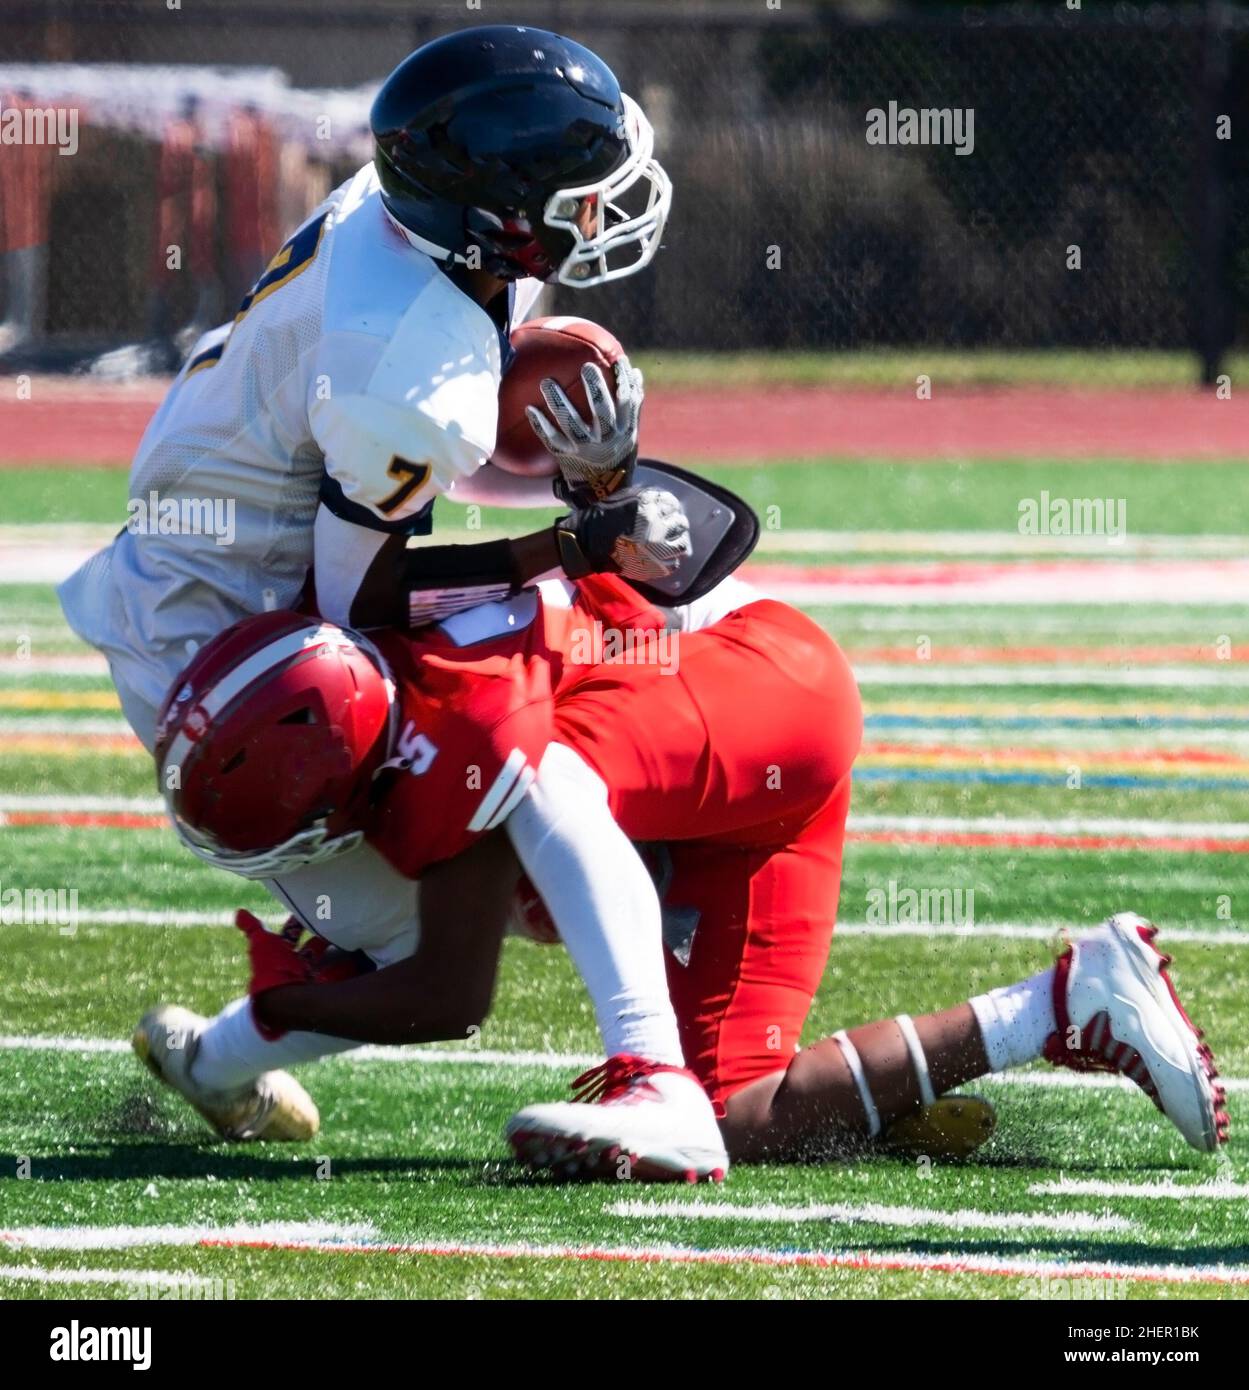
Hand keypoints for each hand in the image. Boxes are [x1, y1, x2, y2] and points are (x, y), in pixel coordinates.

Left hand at [525, 358, 642, 503]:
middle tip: (586, 367)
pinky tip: (530, 409)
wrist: (604, 496)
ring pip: (572, 424)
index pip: (628, 403)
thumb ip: (632, 406)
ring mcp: (586, 451)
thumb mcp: (630, 435)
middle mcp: (607, 441)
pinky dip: (541, 425)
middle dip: (596, 388)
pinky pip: (552, 440)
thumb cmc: (616, 456)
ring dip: (559, 402)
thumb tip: (635, 372)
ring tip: (546, 382)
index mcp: (625, 432)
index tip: (620, 360)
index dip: (625, 382)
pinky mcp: (568, 459)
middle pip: (602, 412)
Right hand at [555, 485, 691, 581]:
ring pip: (682, 545)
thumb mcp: (623, 498)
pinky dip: (670, 560)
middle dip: (677, 524)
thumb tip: (661, 500)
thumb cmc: (601, 517)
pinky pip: (673, 564)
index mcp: (649, 507)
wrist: (585, 544)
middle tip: (670, 527)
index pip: (672, 504)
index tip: (667, 511)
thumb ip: (644, 498)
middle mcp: (657, 527)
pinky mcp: (654, 567)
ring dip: (677, 542)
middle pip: (681, 524)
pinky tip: (661, 557)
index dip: (671, 507)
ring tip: (668, 543)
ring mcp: (657, 549)